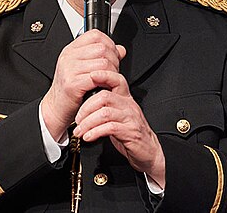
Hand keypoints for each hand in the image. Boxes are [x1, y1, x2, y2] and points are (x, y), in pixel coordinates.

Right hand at [40, 30, 125, 140]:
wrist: (56, 108)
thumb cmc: (71, 89)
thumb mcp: (84, 68)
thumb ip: (101, 56)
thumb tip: (120, 49)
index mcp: (71, 50)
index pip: (95, 35)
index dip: (109, 43)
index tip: (112, 54)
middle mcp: (69, 57)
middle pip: (102, 48)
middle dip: (114, 60)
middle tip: (113, 70)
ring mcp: (69, 69)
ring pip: (103, 63)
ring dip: (112, 72)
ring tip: (108, 79)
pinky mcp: (72, 84)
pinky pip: (97, 77)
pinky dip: (105, 82)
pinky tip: (103, 86)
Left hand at [72, 71, 165, 187]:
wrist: (148, 151)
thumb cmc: (130, 133)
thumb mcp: (118, 116)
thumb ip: (105, 107)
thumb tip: (84, 106)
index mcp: (125, 99)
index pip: (117, 80)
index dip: (104, 75)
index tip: (91, 76)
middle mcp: (128, 105)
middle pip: (104, 96)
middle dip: (86, 108)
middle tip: (77, 120)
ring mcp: (130, 118)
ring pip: (104, 113)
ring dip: (87, 123)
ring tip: (80, 131)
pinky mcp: (130, 132)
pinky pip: (109, 128)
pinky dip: (95, 132)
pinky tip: (88, 137)